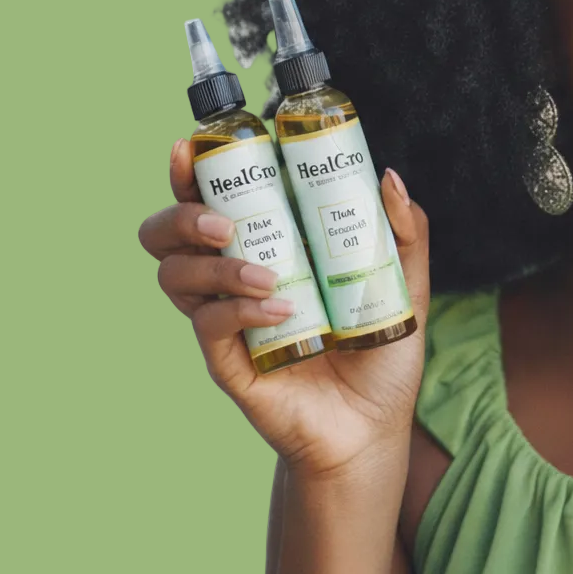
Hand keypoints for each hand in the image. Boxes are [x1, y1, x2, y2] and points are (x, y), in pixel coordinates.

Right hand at [139, 139, 429, 480]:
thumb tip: (387, 177)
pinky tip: (279, 312)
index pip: (212, 198)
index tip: (191, 147)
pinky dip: (237, 311)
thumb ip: (404, 232)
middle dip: (182, 215)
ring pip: (176, 276)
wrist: (373, 426)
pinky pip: (208, 325)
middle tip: (224, 223)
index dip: (191, 170)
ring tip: (268, 276)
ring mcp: (224, 319)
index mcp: (267, 245)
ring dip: (216, 268)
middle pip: (167, 234)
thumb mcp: (404, 285)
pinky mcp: (226, 361)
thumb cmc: (380, 352)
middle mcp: (232, 277)